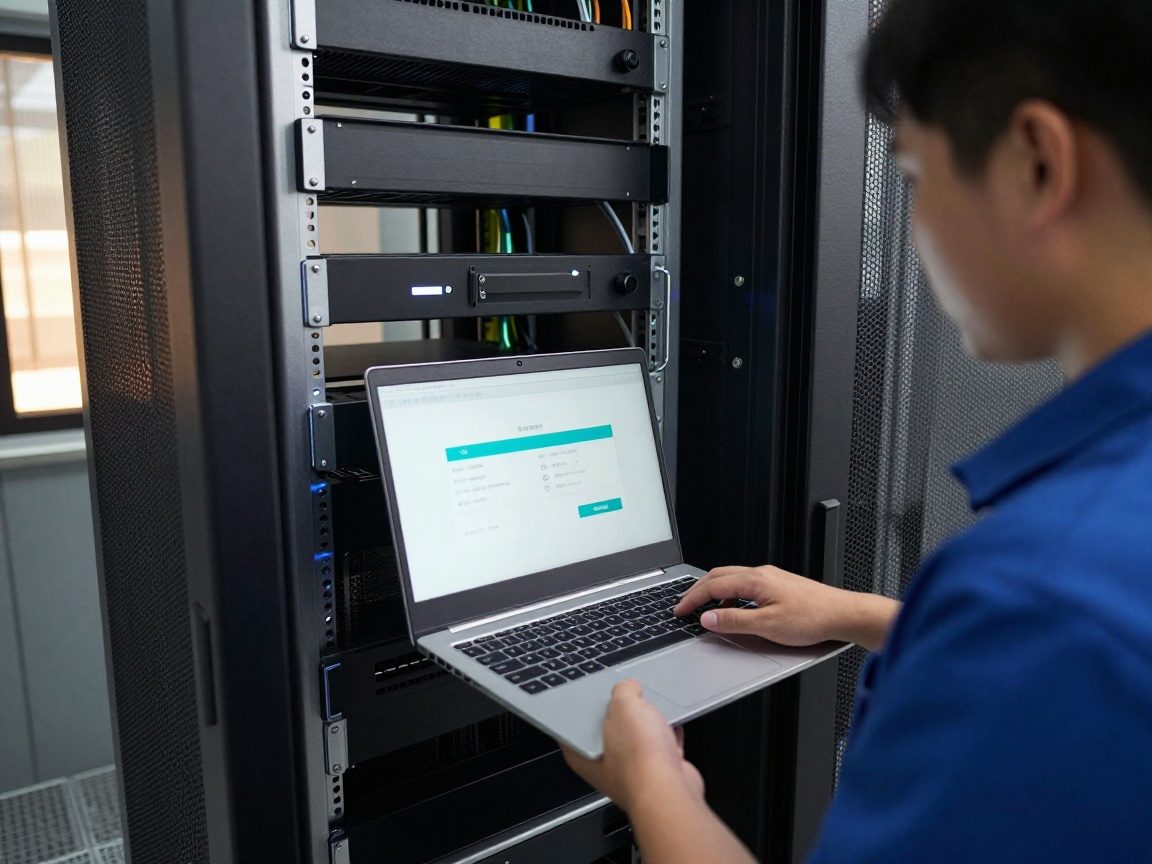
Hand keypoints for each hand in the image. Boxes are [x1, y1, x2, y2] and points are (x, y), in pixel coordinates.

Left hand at [562, 680, 703, 812]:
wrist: (671, 789)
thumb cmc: (638, 758)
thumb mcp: (623, 706)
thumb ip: (622, 691)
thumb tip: (629, 687)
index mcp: (582, 754)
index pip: (575, 725)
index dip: (585, 705)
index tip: (594, 691)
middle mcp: (604, 766)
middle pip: (610, 728)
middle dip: (624, 711)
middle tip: (631, 696)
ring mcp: (632, 772)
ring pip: (638, 738)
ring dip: (649, 722)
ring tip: (655, 708)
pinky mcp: (657, 774)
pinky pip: (661, 747)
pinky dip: (668, 734)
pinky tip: (673, 722)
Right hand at [673, 565, 900, 651]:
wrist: (842, 614)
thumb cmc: (812, 619)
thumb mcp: (768, 626)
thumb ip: (734, 622)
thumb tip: (708, 618)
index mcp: (755, 580)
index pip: (713, 586)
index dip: (693, 598)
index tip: (680, 610)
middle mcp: (761, 573)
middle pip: (719, 576)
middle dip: (698, 590)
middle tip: (685, 606)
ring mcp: (770, 577)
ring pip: (732, 578)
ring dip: (713, 591)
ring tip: (704, 607)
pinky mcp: (779, 584)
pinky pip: (745, 583)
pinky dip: (729, 593)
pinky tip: (733, 607)